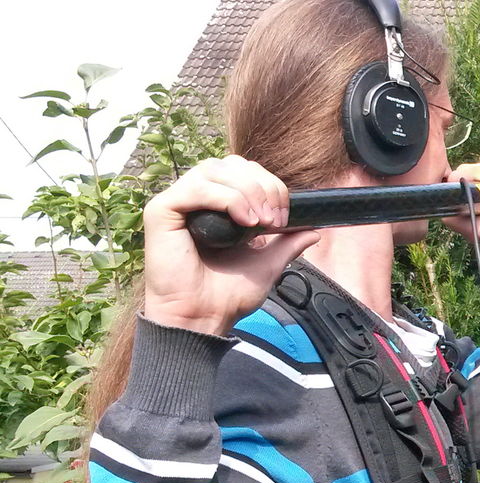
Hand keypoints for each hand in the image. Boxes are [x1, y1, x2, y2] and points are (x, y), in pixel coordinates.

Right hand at [142, 156, 319, 335]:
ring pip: (215, 169)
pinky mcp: (161, 211)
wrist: (203, 318)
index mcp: (217, 206)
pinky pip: (196, 187)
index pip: (244, 171)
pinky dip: (227, 199)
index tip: (285, 217)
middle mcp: (196, 200)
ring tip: (261, 222)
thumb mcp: (267, 264)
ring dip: (248, 191)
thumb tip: (314, 230)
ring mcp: (178, 203)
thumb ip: (287, 244)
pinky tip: (244, 222)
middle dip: (263, 186)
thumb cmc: (226, 295)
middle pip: (232, 164)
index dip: (270, 185)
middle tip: (275, 219)